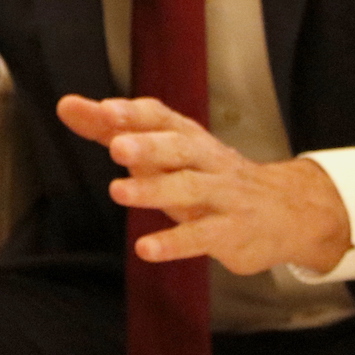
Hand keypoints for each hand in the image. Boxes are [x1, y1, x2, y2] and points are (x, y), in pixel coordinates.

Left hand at [55, 94, 352, 274]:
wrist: (287, 211)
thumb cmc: (209, 176)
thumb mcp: (164, 150)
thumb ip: (112, 130)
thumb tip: (67, 106)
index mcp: (186, 136)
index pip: (160, 116)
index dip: (133, 113)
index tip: (103, 110)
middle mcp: (205, 160)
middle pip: (178, 147)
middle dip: (148, 145)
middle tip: (116, 147)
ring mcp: (221, 195)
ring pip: (189, 188)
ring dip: (153, 190)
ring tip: (118, 191)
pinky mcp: (230, 232)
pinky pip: (202, 235)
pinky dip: (174, 243)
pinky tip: (146, 248)